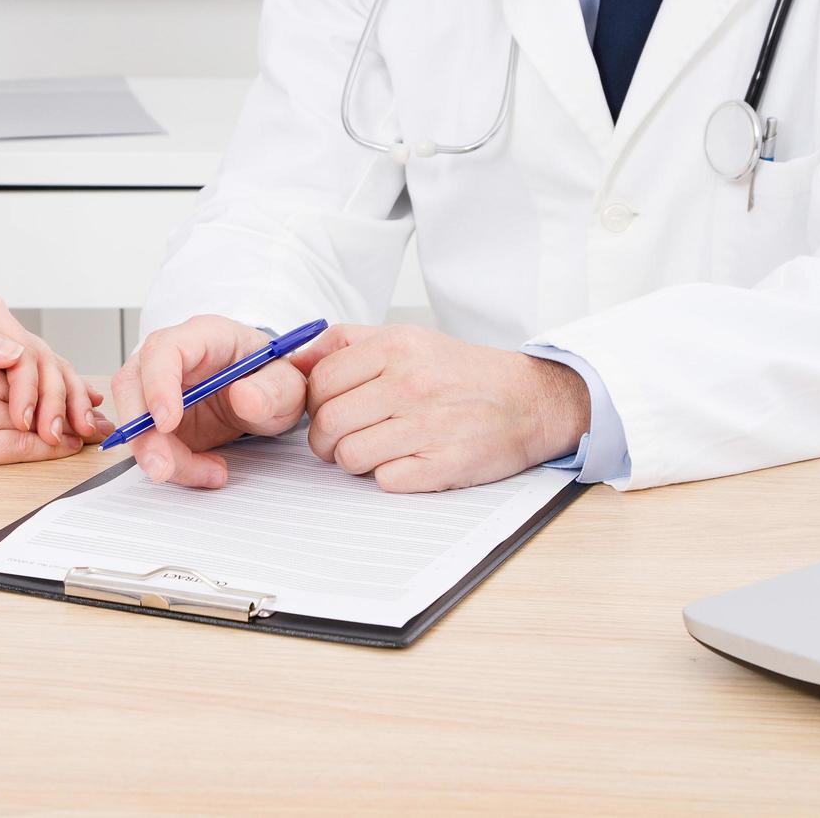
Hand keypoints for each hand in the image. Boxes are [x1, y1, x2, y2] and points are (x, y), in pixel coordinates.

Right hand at [110, 315, 307, 488]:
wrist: (265, 395)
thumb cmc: (270, 379)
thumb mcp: (288, 385)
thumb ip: (273, 390)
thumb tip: (243, 398)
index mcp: (203, 336)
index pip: (163, 349)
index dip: (157, 384)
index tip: (167, 421)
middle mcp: (170, 357)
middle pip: (131, 385)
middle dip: (141, 432)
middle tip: (163, 468)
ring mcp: (157, 387)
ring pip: (134, 420)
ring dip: (158, 455)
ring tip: (209, 473)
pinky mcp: (155, 418)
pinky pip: (149, 443)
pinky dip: (174, 464)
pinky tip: (209, 470)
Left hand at [290, 324, 589, 491]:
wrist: (530, 400)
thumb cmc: (459, 373)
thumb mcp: (405, 339)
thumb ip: (344, 342)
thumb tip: (289, 361)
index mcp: (396, 347)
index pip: (319, 382)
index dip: (313, 403)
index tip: (327, 410)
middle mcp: (412, 382)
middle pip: (327, 423)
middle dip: (325, 440)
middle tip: (342, 440)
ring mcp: (430, 425)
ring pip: (350, 456)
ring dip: (354, 461)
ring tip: (375, 450)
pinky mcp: (446, 464)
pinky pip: (386, 481)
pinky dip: (389, 477)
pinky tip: (406, 462)